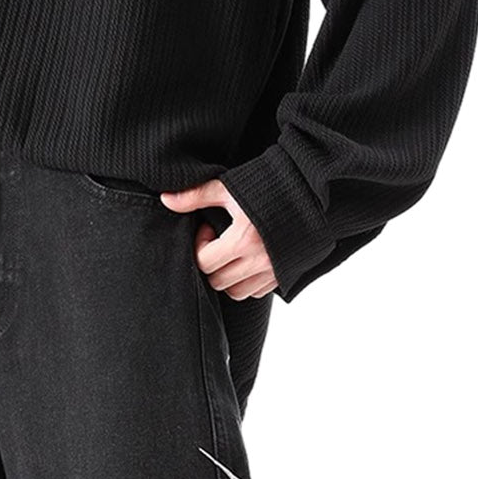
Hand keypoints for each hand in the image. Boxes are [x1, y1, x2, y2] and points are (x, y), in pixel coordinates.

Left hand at [159, 180, 278, 299]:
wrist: (312, 191)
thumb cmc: (269, 185)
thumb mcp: (230, 187)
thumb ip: (196, 195)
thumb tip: (165, 200)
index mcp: (243, 239)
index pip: (204, 263)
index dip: (200, 247)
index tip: (209, 230)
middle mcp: (259, 260)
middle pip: (217, 281)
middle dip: (212, 263)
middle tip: (219, 241)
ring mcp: (273, 271)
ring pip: (235, 292)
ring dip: (228, 276)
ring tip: (233, 252)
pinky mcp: (283, 276)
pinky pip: (256, 293)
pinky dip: (248, 282)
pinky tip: (250, 259)